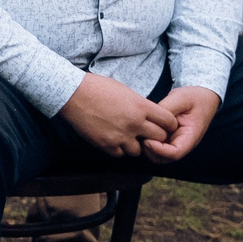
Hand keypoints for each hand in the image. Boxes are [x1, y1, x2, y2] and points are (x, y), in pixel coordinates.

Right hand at [57, 72, 175, 158]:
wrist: (73, 94)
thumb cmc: (98, 87)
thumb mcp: (125, 91)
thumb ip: (140, 105)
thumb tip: (149, 115)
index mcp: (141, 106)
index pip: (168, 121)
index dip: (169, 124)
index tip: (165, 125)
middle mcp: (134, 123)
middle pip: (158, 137)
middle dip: (155, 136)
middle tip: (147, 134)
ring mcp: (120, 135)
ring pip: (139, 150)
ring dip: (134, 145)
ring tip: (126, 137)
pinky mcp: (106, 144)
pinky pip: (120, 154)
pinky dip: (118, 149)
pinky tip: (112, 139)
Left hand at [142, 86, 220, 163]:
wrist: (202, 96)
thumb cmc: (194, 97)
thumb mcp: (181, 98)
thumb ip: (166, 109)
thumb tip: (150, 119)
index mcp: (191, 136)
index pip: (175, 153)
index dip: (159, 150)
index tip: (147, 140)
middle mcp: (183, 143)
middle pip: (164, 158)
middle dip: (150, 151)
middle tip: (139, 136)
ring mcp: (175, 142)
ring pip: (158, 155)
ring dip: (147, 148)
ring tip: (139, 132)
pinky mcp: (168, 138)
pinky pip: (156, 146)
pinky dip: (147, 142)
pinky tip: (141, 129)